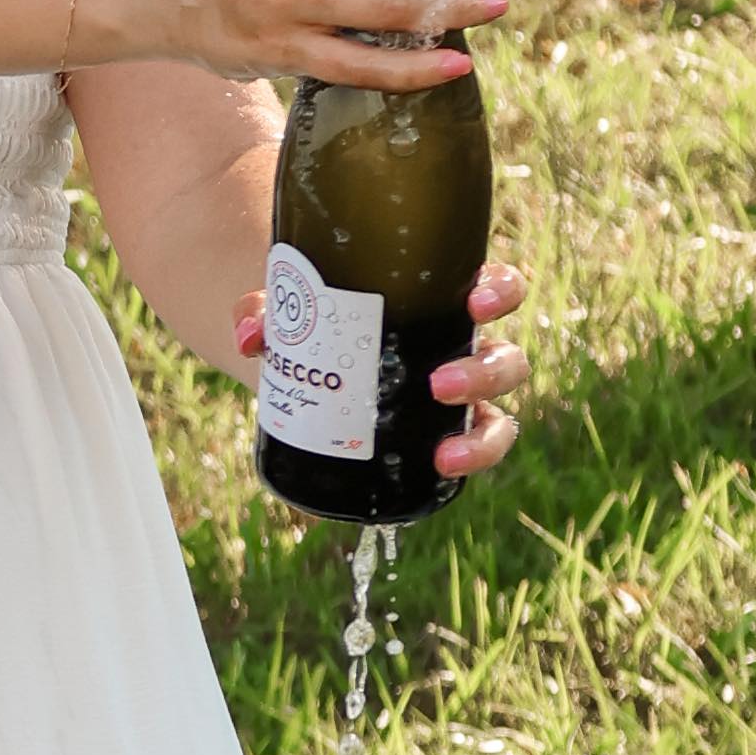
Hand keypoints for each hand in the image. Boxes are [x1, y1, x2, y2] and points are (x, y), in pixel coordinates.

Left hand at [230, 255, 528, 478]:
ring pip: (498, 410)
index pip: (493, 286)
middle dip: (485, 372)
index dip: (500, 291)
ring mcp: (456, 395)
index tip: (476, 301)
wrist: (298, 358)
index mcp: (440, 299)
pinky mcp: (440, 432)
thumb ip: (262, 308)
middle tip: (439, 384)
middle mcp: (459, 346)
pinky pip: (476, 446)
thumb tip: (251, 336)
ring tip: (444, 450)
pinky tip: (443, 468)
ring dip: (483, 433)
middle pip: (504, 357)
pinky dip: (470, 459)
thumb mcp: (287, 304)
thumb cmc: (311, 316)